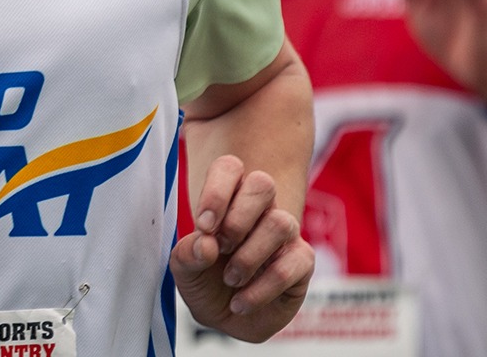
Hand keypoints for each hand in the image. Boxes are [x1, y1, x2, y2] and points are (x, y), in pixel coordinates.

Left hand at [170, 155, 313, 341]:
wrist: (225, 318)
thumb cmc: (206, 281)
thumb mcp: (185, 269)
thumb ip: (188, 253)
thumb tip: (206, 244)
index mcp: (229, 198)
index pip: (230, 168)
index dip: (216, 192)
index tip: (204, 226)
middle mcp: (261, 209)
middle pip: (262, 184)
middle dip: (237, 219)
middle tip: (220, 248)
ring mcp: (285, 234)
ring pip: (279, 223)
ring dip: (248, 257)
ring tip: (230, 279)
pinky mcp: (302, 262)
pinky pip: (290, 266)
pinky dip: (259, 289)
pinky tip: (240, 302)